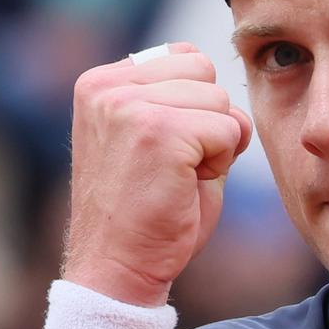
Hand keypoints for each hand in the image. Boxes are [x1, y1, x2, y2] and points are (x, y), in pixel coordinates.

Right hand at [62, 42, 253, 306]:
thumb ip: (180, 100)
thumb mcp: (152, 138)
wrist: (118, 270)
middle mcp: (107, 87)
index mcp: (100, 83)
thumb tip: (220, 82)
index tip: (163, 151)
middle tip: (172, 168)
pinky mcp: (159, 131)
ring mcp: (130, 107)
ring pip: (219, 101)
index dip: (193, 107)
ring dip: (213, 145)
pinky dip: (219, 164)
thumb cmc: (144, 214)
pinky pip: (227, 130)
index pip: (183, 58)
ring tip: (175, 178)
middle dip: (206, 121)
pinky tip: (184, 187)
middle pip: (205, 73)